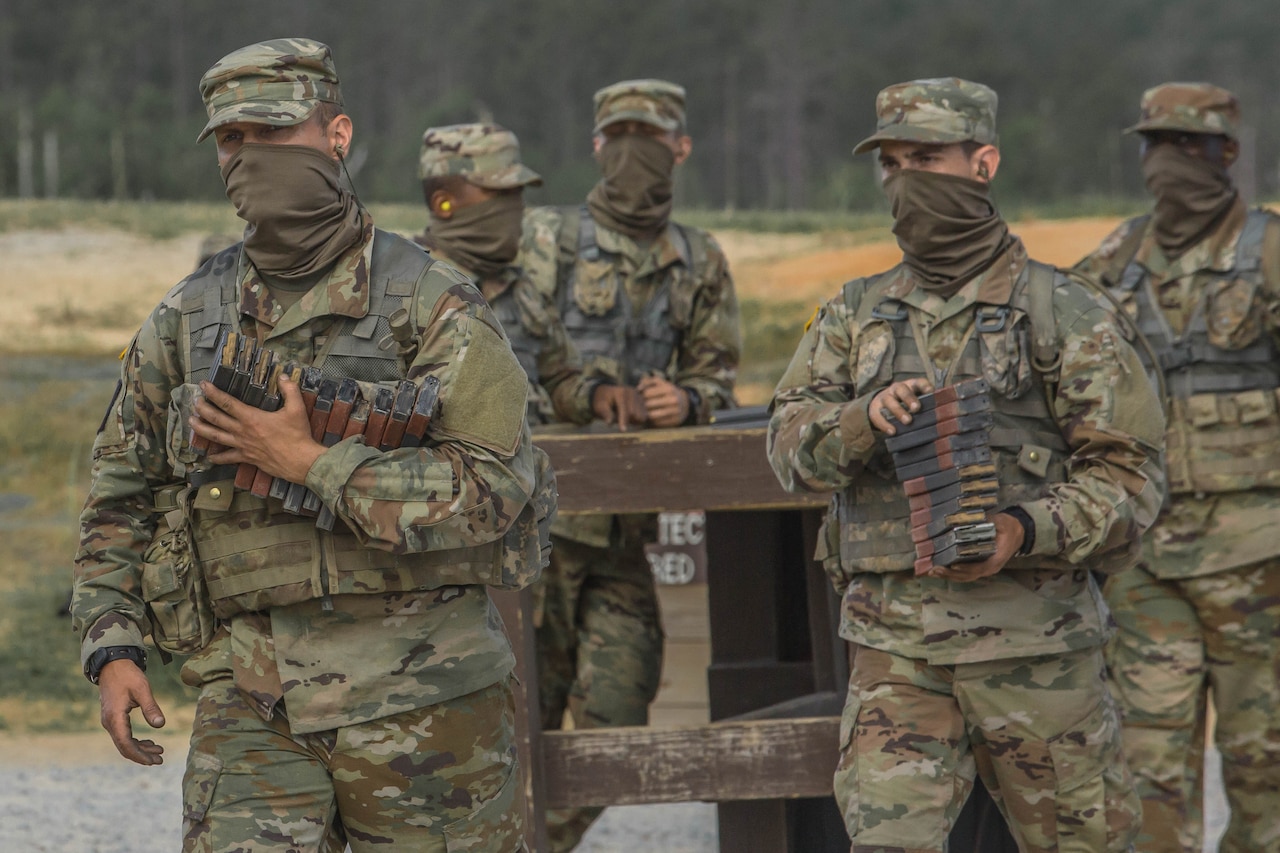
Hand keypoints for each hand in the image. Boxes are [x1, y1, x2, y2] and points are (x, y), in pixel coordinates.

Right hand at [97, 659, 165, 765]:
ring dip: (140, 748)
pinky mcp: (113, 718)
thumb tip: (160, 724)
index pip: (126, 744)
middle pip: (124, 746)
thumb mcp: (142, 689)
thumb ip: (151, 707)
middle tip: (160, 759)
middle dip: (142, 755)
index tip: (154, 761)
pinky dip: (135, 740)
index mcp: (115, 718)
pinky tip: (149, 741)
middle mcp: (109, 723)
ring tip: (159, 751)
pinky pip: (123, 735)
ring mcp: (110, 721)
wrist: (112, 665)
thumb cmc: (127, 675)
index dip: (140, 755)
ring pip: (124, 742)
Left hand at [191, 376, 324, 482]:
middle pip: (216, 419)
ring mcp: (242, 446)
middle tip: (194, 401)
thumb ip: (290, 390)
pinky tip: (209, 457)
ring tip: (191, 422)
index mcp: (252, 417)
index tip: (203, 385)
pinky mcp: (246, 458)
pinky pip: (228, 458)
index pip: (227, 403)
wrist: (300, 461)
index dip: (213, 393)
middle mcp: (242, 431)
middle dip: (203, 409)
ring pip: (216, 436)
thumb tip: (283, 376)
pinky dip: (217, 458)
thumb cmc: (298, 435)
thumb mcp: (297, 409)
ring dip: (202, 429)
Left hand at [591, 384, 646, 431]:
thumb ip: (605, 414)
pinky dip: (638, 419)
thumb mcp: (600, 407)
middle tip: (617, 419)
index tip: (622, 431)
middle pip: (634, 413)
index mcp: (621, 393)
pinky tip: (630, 418)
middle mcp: (632, 393)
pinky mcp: (642, 401)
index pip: (624, 409)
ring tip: (624, 418)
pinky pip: (644, 416)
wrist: (607, 394)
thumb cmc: (602, 401)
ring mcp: (639, 396)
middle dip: (627, 420)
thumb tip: (609, 423)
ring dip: (633, 421)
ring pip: (641, 416)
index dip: (623, 420)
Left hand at [637, 375, 689, 427]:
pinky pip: (658, 423)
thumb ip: (647, 382)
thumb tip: (638, 389)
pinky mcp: (675, 421)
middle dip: (642, 405)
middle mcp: (673, 400)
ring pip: (652, 415)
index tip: (639, 397)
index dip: (640, 395)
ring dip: (645, 414)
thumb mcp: (659, 383)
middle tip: (638, 406)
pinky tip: (651, 418)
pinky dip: (652, 421)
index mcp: (668, 389)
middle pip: (649, 404)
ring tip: (643, 412)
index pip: (647, 393)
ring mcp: (675, 411)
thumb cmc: (666, 392)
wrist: (684, 403)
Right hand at [869, 378, 933, 434]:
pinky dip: (885, 424)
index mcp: (909, 386)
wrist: (881, 406)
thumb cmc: (905, 405)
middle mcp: (896, 389)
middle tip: (916, 408)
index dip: (924, 386)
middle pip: (901, 389)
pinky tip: (892, 431)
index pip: (917, 382)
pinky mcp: (874, 410)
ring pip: (889, 401)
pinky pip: (878, 416)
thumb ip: (926, 404)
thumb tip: (943, 413)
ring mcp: (884, 398)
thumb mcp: (915, 400)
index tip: (930, 391)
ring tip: (907, 421)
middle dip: (909, 398)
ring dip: (898, 411)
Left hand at [921, 512, 1024, 581]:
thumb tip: (970, 518)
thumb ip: (988, 521)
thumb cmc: (1008, 527)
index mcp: (996, 559)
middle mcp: (989, 568)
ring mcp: (984, 569)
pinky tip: (939, 570)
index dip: (966, 568)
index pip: (980, 567)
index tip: (952, 565)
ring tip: (932, 572)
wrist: (1018, 533)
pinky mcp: (979, 567)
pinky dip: (951, 573)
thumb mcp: (1001, 522)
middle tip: (934, 570)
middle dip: (950, 574)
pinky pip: (964, 573)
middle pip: (968, 576)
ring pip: (964, 577)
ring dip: (948, 576)